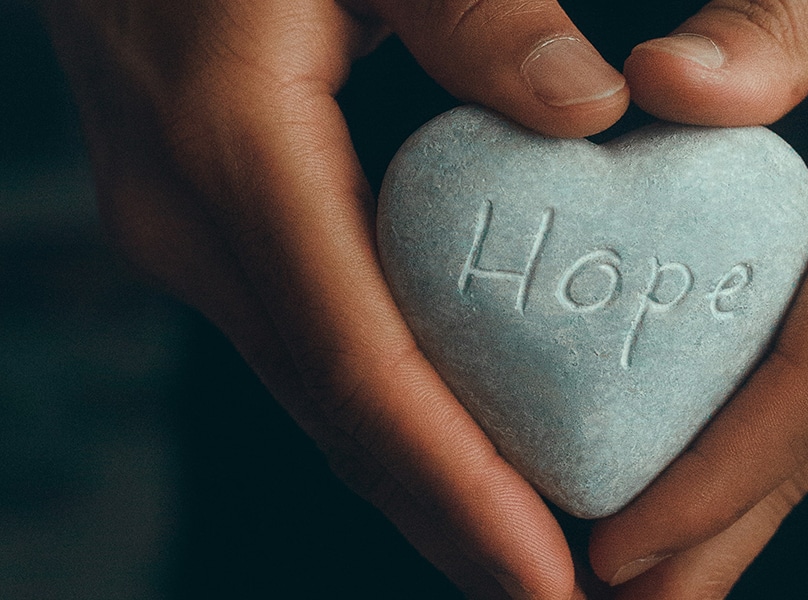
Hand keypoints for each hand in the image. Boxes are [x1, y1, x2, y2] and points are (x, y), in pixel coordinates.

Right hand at [42, 1, 631, 597]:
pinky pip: (310, 352)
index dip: (456, 484)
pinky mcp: (214, 229)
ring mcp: (192, 233)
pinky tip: (454, 454)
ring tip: (522, 560)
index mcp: (237, 150)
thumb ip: (475, 11)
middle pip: (339, 416)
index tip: (546, 573)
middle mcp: (197, 221)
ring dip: (420, 489)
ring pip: (320, 400)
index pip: (362, 364)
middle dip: (448, 525)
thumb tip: (589, 110)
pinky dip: (389, 422)